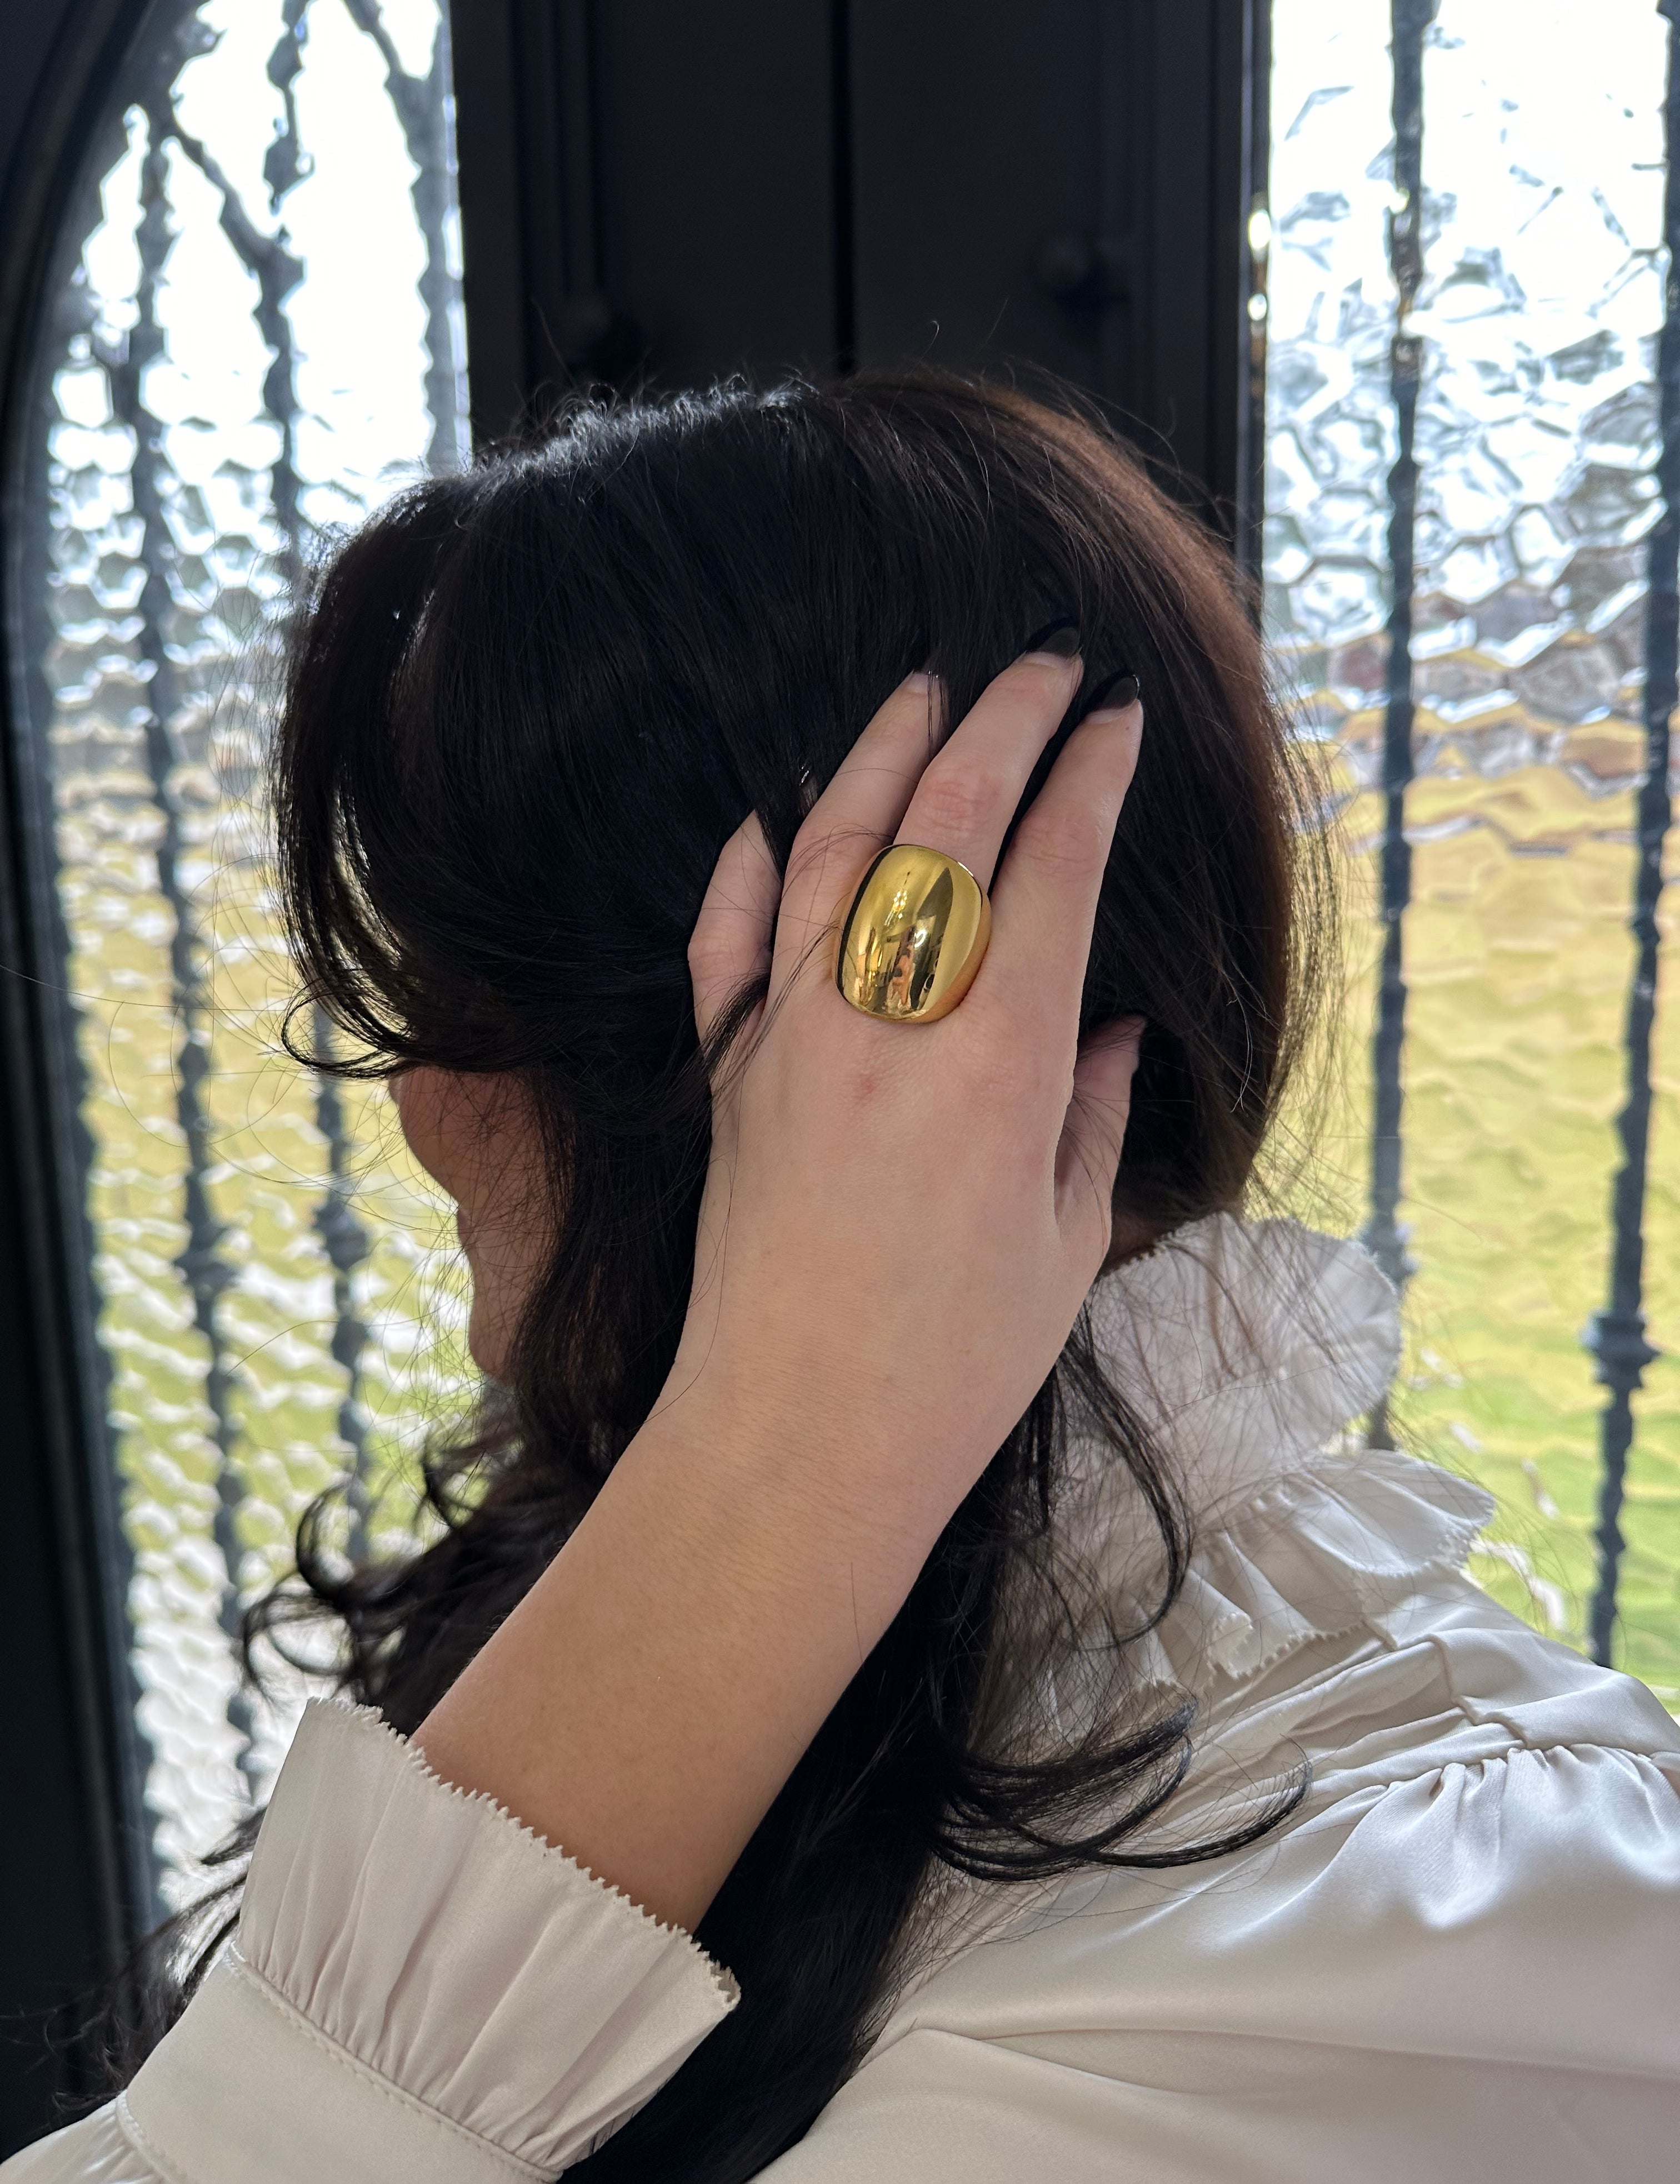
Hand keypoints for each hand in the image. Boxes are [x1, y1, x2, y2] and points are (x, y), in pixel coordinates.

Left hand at [413, 644, 1143, 1932]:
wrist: (794, 1442)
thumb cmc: (953, 1365)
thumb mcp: (1068, 1243)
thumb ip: (1095, 1116)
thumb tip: (1112, 1025)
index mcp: (1002, 1062)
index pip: (1053, 870)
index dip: (1089, 777)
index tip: (1115, 717)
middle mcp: (894, 1022)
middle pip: (947, 827)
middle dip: (1004, 726)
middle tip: (1042, 665)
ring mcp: (795, 1037)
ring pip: (831, 853)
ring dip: (880, 757)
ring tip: (923, 691)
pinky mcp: (728, 1077)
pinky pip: (727, 951)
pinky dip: (743, 878)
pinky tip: (763, 822)